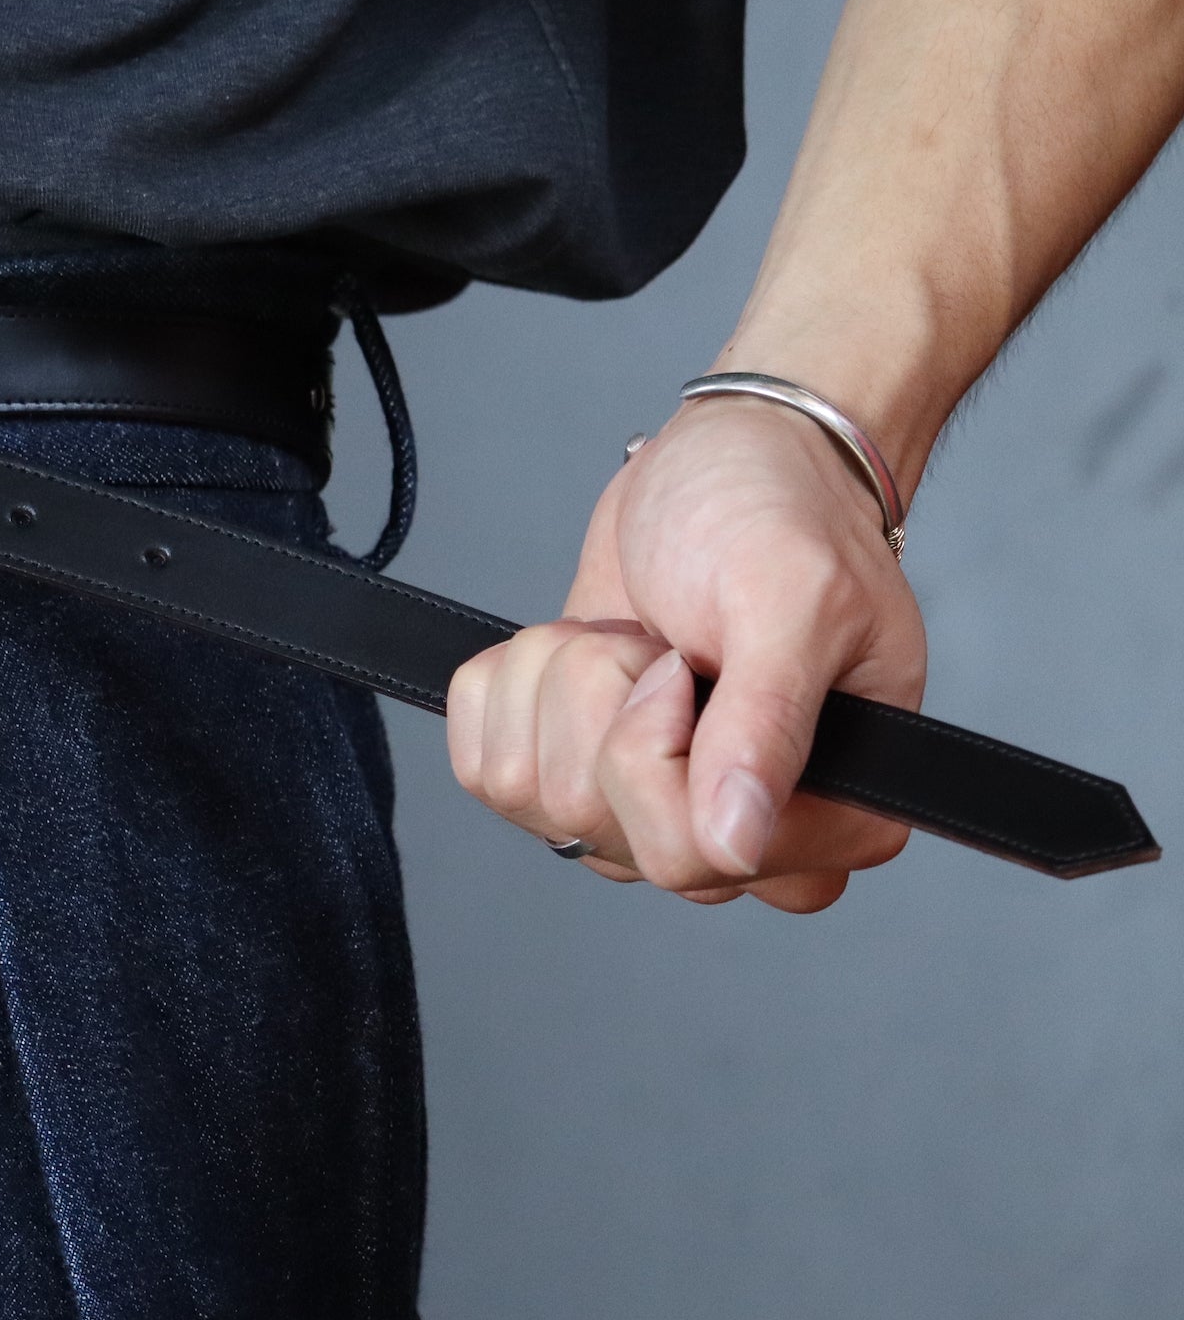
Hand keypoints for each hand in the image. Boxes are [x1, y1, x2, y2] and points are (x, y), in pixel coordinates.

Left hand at [447, 395, 919, 911]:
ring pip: (534, 797)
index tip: (683, 664)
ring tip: (634, 633)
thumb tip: (735, 844)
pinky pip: (484, 767)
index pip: (697, 857)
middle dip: (604, 700)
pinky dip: (509, 683)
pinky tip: (583, 646)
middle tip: (665, 642)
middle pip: (607, 832)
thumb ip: (766, 725)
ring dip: (563, 681)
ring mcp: (652, 811)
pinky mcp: (574, 773)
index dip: (656, 750)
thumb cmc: (784, 514)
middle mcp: (743, 838)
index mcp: (835, 817)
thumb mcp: (789, 600)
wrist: (727, 461)